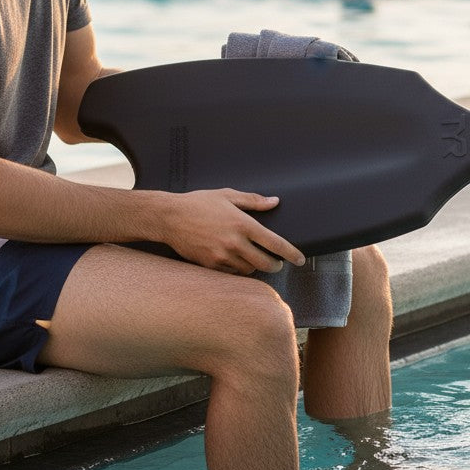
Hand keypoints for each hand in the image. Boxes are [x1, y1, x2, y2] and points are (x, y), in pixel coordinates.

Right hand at [165, 189, 305, 275]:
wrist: (169, 217)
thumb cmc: (198, 203)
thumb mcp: (227, 195)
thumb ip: (253, 201)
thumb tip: (274, 202)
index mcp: (243, 224)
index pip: (275, 243)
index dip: (291, 253)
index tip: (300, 259)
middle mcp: (235, 242)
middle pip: (266, 262)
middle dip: (276, 265)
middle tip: (277, 263)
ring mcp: (222, 256)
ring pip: (249, 270)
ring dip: (256, 266)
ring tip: (254, 259)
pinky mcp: (210, 265)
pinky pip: (232, 273)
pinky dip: (238, 269)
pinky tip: (237, 261)